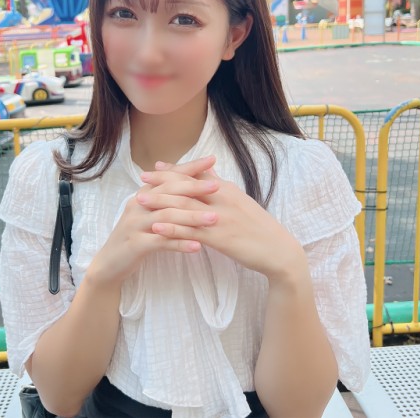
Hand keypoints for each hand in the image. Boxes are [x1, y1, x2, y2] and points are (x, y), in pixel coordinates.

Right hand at [85, 156, 220, 287]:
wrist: (110, 263)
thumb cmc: (137, 236)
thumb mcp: (150, 214)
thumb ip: (167, 199)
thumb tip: (192, 183)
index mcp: (144, 195)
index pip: (169, 176)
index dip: (190, 168)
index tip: (212, 160)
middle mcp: (138, 205)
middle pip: (168, 192)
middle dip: (194, 188)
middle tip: (217, 185)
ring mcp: (135, 224)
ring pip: (167, 216)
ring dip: (192, 217)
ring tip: (214, 219)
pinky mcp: (136, 244)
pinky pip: (161, 242)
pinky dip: (180, 243)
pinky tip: (198, 246)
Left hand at [139, 158, 306, 280]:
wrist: (278, 250)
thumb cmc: (258, 228)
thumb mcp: (240, 202)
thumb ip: (221, 190)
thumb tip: (206, 175)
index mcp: (226, 190)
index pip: (195, 175)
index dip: (174, 171)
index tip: (155, 168)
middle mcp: (222, 199)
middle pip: (186, 187)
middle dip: (162, 182)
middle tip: (141, 180)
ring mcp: (220, 218)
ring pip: (185, 207)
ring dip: (161, 203)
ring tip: (141, 201)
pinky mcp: (220, 238)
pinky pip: (191, 231)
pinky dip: (172, 229)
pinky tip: (156, 228)